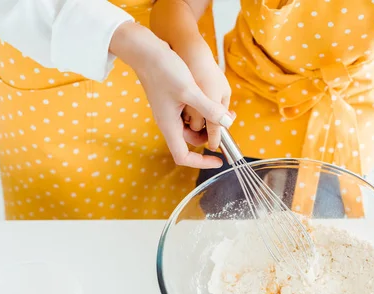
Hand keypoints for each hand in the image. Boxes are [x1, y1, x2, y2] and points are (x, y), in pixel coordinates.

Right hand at [109, 22, 232, 168]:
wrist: (146, 51)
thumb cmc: (164, 70)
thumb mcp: (190, 90)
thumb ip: (209, 108)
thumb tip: (227, 124)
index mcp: (169, 126)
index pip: (183, 157)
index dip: (201, 162)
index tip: (218, 160)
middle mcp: (168, 122)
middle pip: (191, 142)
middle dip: (209, 137)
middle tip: (227, 125)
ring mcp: (170, 113)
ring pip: (192, 128)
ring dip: (208, 123)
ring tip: (224, 112)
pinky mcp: (172, 102)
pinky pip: (190, 116)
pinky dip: (203, 113)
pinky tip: (213, 102)